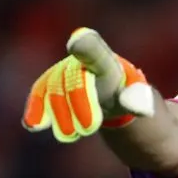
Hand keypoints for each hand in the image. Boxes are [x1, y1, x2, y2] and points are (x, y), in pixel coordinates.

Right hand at [22, 27, 154, 142]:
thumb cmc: (126, 95)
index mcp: (105, 60)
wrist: (111, 93)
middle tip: (88, 128)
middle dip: (79, 102)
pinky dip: (36, 109)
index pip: (95, 51)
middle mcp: (80, 60)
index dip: (85, 46)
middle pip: (74, 77)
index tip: (76, 42)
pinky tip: (33, 125)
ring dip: (59, 113)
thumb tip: (144, 111)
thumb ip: (139, 101)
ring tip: (70, 135)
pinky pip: (40, 94)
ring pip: (54, 88)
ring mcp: (62, 70)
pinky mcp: (49, 84)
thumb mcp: (138, 99)